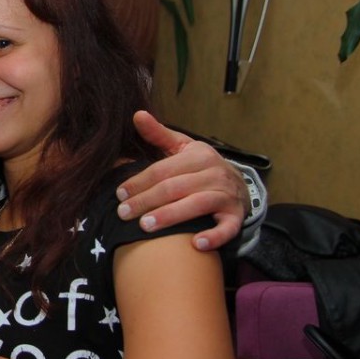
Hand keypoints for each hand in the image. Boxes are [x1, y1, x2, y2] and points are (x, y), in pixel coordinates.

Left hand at [116, 111, 248, 251]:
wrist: (240, 186)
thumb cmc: (202, 168)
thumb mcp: (184, 148)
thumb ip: (159, 134)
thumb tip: (137, 114)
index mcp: (198, 156)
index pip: (162, 170)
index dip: (139, 182)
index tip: (119, 194)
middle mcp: (214, 173)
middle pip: (175, 188)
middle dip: (146, 201)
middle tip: (123, 214)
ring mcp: (226, 195)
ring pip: (196, 204)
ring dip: (170, 216)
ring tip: (145, 226)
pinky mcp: (236, 216)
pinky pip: (227, 227)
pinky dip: (214, 236)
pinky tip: (196, 243)